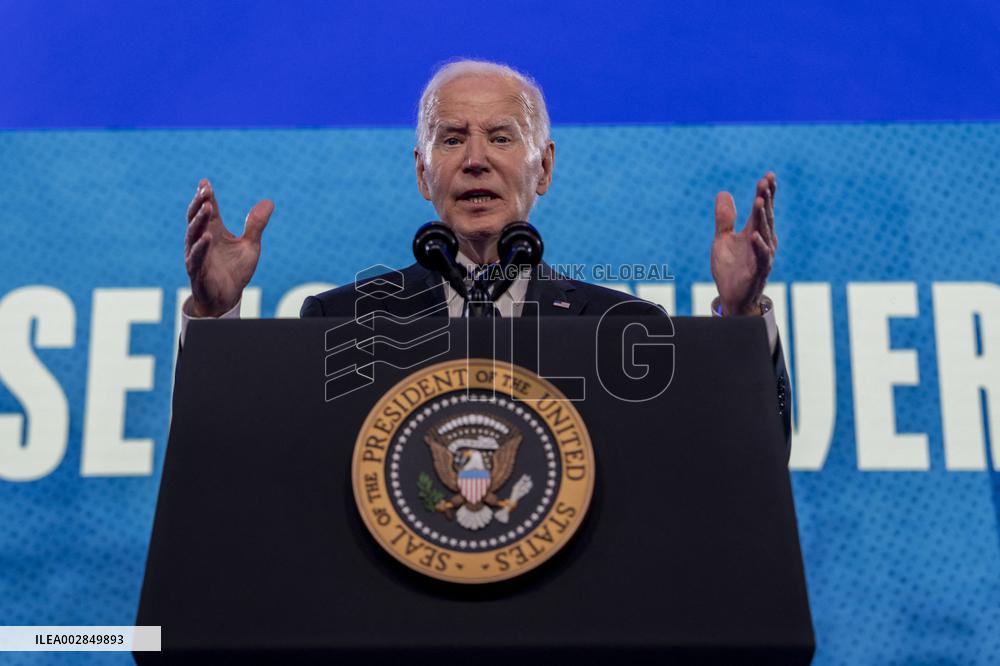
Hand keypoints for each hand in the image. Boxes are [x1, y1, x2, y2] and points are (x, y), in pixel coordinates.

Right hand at [185, 179, 273, 316]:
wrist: (226, 298)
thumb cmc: (234, 271)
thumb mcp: (250, 245)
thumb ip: (256, 225)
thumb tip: (269, 202)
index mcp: (213, 231)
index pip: (207, 210)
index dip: (206, 196)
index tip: (206, 182)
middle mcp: (201, 240)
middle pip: (196, 218)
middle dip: (199, 203)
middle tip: (205, 190)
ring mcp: (197, 255)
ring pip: (193, 235)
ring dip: (199, 221)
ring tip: (206, 208)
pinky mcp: (197, 272)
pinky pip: (197, 258)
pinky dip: (201, 247)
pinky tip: (206, 237)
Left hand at [710, 172, 776, 315]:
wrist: (731, 296)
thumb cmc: (730, 268)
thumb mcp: (722, 240)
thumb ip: (724, 218)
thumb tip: (723, 193)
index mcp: (754, 231)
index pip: (760, 209)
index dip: (765, 192)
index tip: (767, 176)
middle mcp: (762, 241)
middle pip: (765, 216)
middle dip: (766, 198)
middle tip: (766, 181)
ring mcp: (763, 255)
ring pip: (764, 232)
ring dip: (763, 216)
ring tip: (760, 199)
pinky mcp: (759, 270)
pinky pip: (761, 256)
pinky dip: (758, 246)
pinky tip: (754, 235)